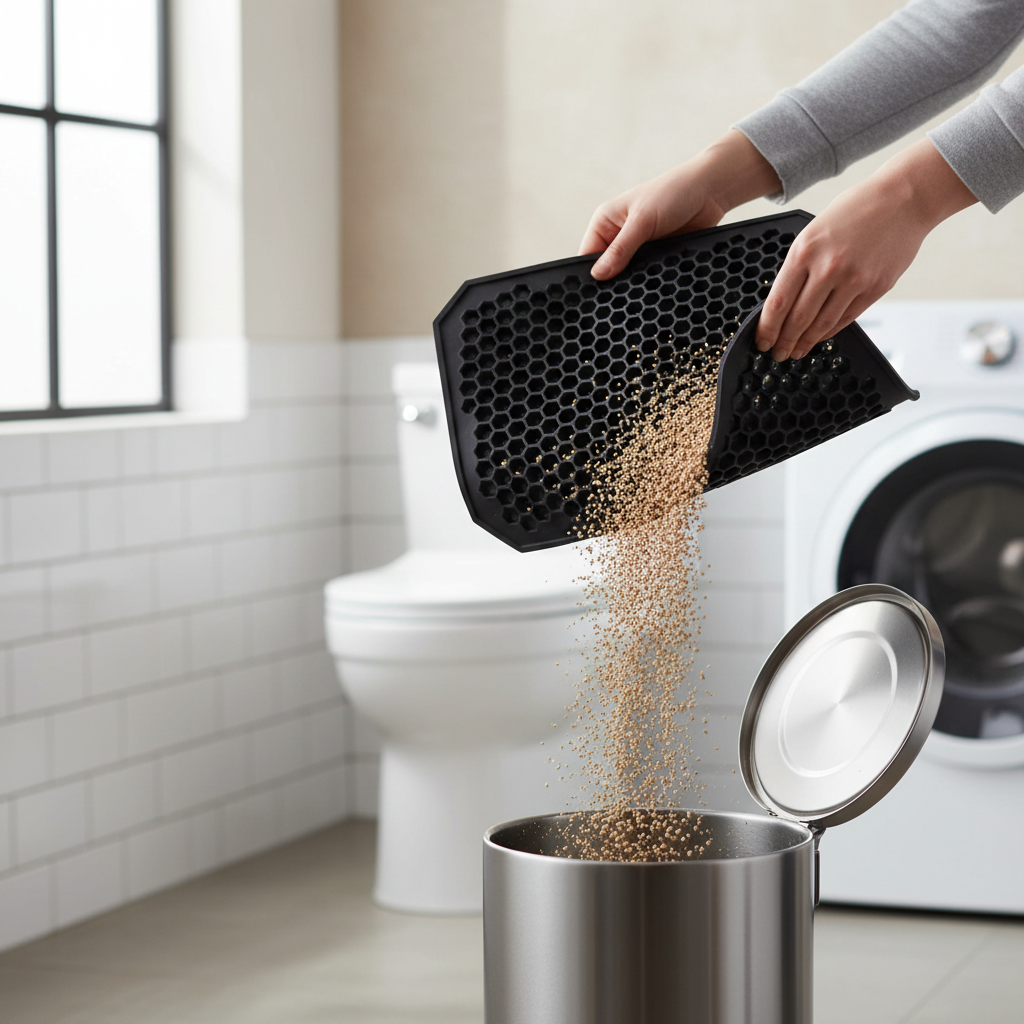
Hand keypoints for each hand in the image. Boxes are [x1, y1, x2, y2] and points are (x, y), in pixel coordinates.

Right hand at [579, 130, 781, 279]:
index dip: (591, 275)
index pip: (588, 256)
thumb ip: (621, 249)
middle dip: (613, 281)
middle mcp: (618, 236)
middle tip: (619, 296)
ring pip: (627, 275)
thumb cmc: (673, 192)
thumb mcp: (642, 220)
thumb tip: (598, 275)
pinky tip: (653, 287)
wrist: (711, 192)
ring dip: (634, 282)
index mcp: (606, 222)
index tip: (597, 294)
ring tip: (638, 291)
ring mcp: (637, 248)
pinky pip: (647, 275)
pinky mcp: (656, 257)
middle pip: (606, 269)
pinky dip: (650, 281)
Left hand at [757, 138, 977, 359]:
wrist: (904, 198)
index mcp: (805, 251)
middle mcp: (828, 268)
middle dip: (784, 342)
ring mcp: (854, 280)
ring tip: (796, 351)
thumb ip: (799, 265)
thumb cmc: (856, 210)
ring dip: (806, 343)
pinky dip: (829, 332)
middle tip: (777, 354)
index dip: (767, 329)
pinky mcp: (876, 288)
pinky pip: (846, 318)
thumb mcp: (814, 231)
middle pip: (798, 319)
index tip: (761, 342)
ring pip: (822, 324)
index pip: (778, 303)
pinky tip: (819, 337)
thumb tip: (785, 303)